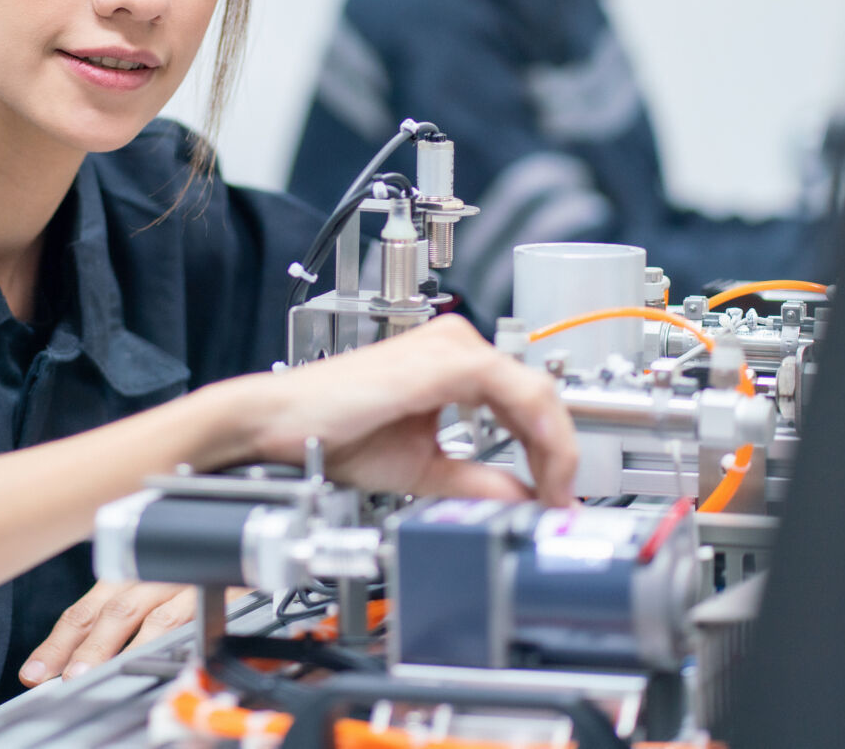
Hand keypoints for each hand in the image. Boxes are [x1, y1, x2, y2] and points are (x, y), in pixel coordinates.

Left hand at [18, 579, 208, 685]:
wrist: (247, 541)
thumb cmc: (198, 570)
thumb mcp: (154, 584)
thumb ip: (121, 614)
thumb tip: (78, 659)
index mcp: (133, 572)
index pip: (88, 608)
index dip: (60, 641)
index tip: (36, 671)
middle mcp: (156, 573)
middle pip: (115, 611)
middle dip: (85, 647)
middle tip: (62, 676)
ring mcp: (189, 583)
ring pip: (152, 618)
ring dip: (121, 649)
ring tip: (95, 674)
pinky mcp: (221, 596)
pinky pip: (195, 620)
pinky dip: (172, 643)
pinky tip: (155, 662)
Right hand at [233, 315, 577, 506]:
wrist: (281, 425)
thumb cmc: (332, 434)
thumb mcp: (420, 467)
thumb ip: (473, 481)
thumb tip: (521, 500)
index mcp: (452, 362)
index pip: (526, 400)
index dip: (551, 451)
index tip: (554, 493)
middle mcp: (456, 344)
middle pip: (540, 392)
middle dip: (560, 452)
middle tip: (562, 500)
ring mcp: (452, 347)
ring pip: (537, 390)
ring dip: (556, 447)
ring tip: (553, 492)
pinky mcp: (445, 360)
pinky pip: (515, 390)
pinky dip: (537, 434)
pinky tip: (538, 470)